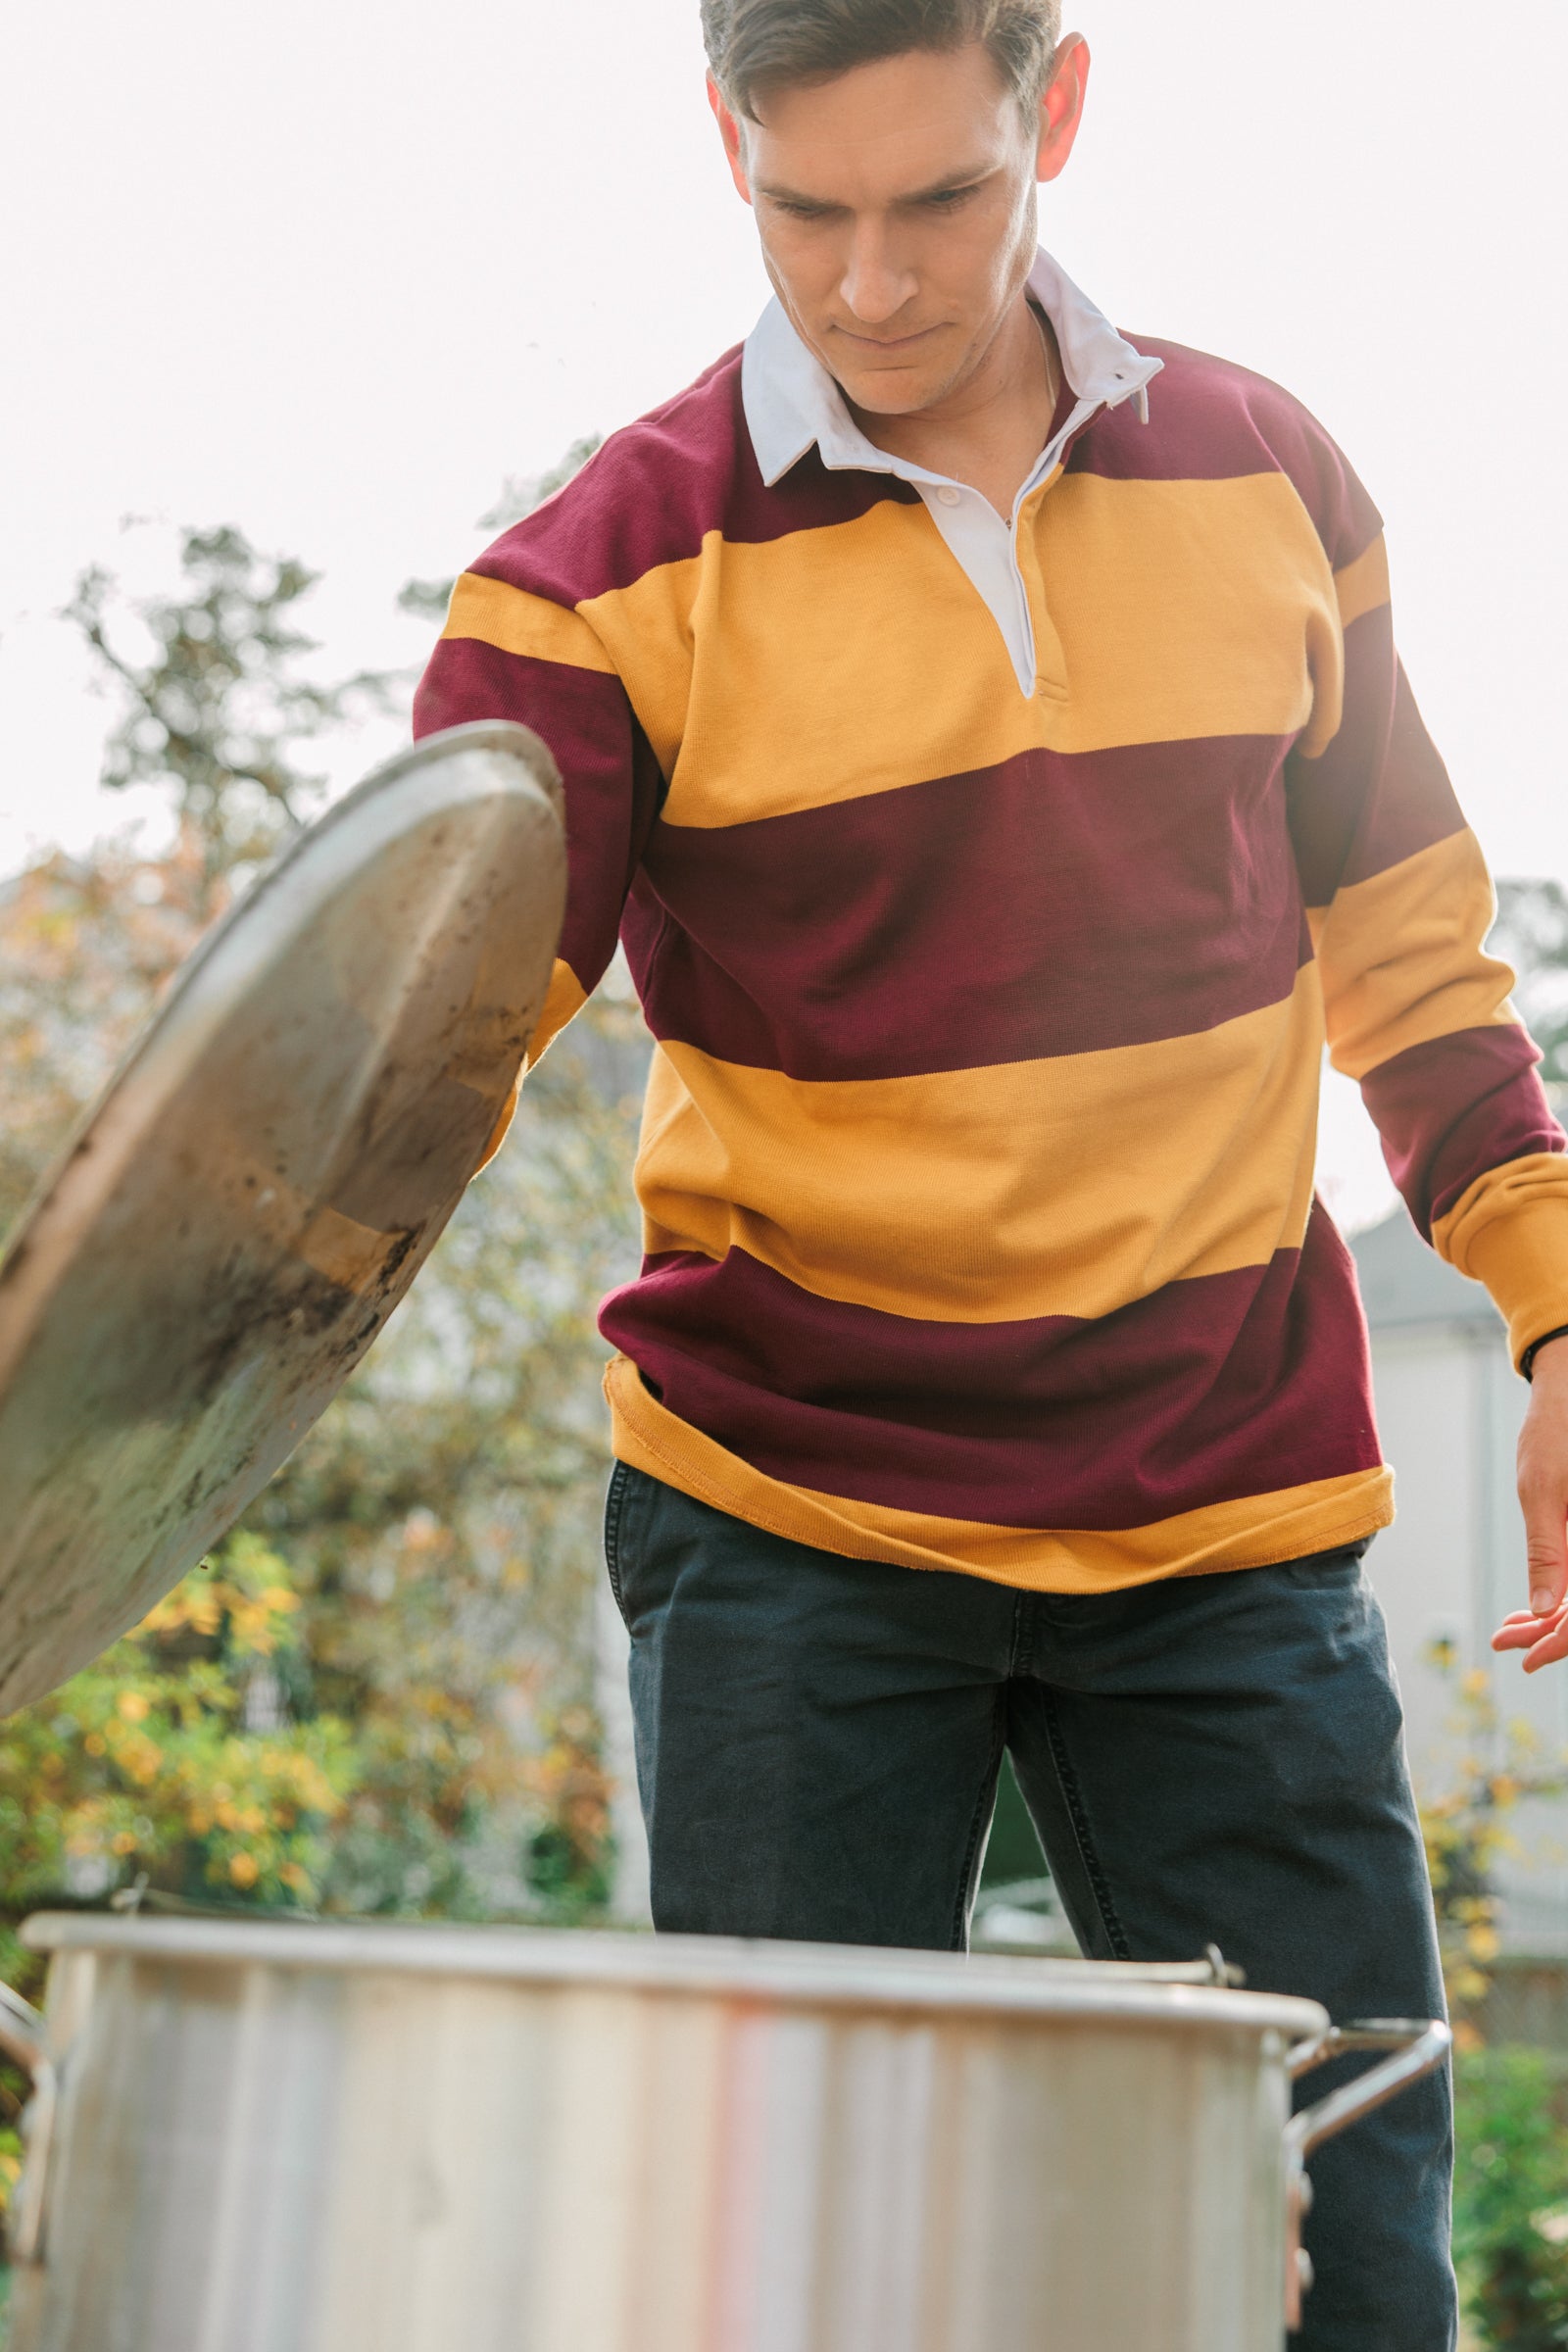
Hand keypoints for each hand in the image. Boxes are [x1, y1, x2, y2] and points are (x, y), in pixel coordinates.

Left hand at [1494, 1336, 1567, 1671]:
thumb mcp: (1542, 1490)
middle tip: (1503, 1640)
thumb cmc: (1556, 1433)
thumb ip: (1547, 1551)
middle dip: (1552, 1634)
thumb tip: (1544, 1612)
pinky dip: (1561, 1595)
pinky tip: (1532, 1608)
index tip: (1525, 1658)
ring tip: (1510, 1628)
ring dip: (1555, 1619)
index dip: (1562, 1643)